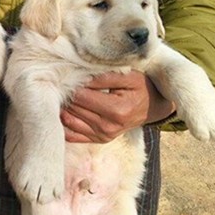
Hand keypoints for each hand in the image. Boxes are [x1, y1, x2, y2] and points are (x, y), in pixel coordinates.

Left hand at [61, 71, 175, 142]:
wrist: (152, 108)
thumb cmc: (141, 88)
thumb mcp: (129, 76)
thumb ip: (105, 76)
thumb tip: (81, 77)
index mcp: (116, 110)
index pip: (81, 96)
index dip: (71, 84)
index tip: (68, 74)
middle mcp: (108, 127)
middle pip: (73, 108)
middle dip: (66, 94)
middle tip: (62, 82)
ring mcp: (102, 136)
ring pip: (69, 120)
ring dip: (63, 106)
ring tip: (63, 93)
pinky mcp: (98, 140)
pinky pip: (72, 135)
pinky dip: (64, 123)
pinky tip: (63, 110)